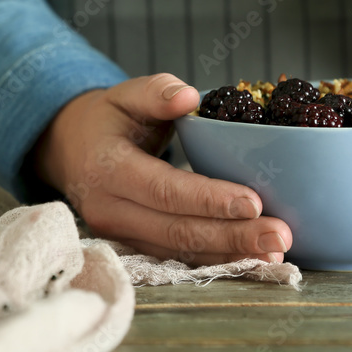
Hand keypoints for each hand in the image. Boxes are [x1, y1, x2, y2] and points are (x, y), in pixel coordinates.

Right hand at [32, 73, 292, 264]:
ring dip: (229, 255)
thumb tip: (188, 96)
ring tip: (275, 254)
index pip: (163, 189)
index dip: (208, 199)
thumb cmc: (107, 119)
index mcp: (107, 168)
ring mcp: (120, 233)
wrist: (71, 150)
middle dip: (232, 237)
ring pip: (179, 251)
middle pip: (177, 231)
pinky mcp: (134, 245)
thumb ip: (156, 91)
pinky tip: (250, 259)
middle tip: (280, 237)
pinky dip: (215, 259)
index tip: (254, 203)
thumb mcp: (125, 94)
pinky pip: (177, 257)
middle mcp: (110, 209)